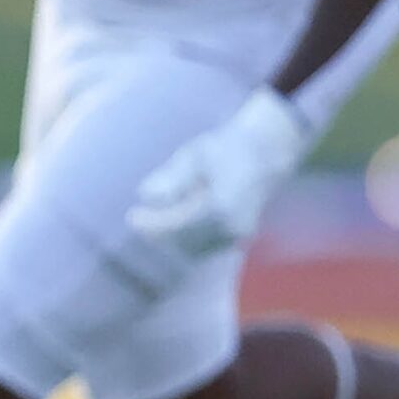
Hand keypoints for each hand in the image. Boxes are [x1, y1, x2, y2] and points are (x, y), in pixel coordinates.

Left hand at [127, 87, 310, 257]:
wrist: (266, 153)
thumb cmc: (226, 149)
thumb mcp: (195, 156)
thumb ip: (172, 177)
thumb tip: (146, 195)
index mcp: (222, 207)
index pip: (178, 226)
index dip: (152, 224)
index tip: (132, 216)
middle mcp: (232, 227)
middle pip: (183, 242)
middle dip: (157, 233)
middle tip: (136, 217)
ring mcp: (238, 236)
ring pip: (192, 249)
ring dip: (169, 237)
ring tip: (151, 218)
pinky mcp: (238, 238)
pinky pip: (203, 247)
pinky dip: (183, 238)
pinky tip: (171, 221)